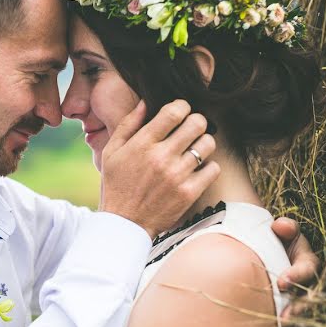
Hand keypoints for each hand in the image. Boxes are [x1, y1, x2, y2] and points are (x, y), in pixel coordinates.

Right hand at [99, 100, 220, 238]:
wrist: (124, 224)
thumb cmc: (117, 185)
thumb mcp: (112, 152)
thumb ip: (128, 124)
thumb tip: (145, 102)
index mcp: (142, 144)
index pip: (174, 111)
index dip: (182, 106)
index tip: (180, 112)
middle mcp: (161, 157)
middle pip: (197, 123)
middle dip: (196, 122)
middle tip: (191, 130)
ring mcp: (177, 176)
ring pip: (208, 144)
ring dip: (203, 144)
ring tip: (194, 150)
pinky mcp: (189, 193)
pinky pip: (213, 169)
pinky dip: (208, 167)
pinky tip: (197, 170)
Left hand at [270, 217, 319, 318]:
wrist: (263, 246)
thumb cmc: (276, 237)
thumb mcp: (283, 229)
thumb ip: (285, 227)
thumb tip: (281, 226)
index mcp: (307, 261)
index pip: (307, 269)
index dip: (297, 276)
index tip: (282, 283)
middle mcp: (306, 281)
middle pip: (306, 296)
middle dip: (296, 307)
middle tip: (284, 317)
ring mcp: (297, 294)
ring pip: (298, 309)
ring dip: (290, 320)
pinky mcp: (286, 303)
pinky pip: (287, 316)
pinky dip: (283, 326)